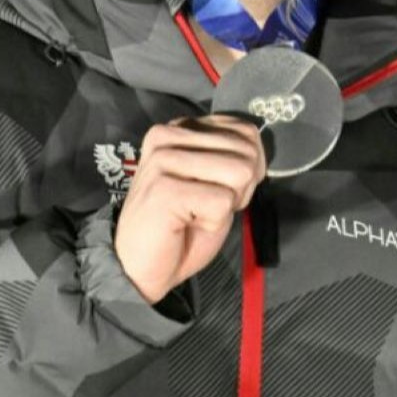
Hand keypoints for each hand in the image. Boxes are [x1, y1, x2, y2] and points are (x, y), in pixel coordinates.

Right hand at [113, 114, 265, 303]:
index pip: (246, 132)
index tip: (217, 188)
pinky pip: (223, 202)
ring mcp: (163, 160)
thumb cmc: (180, 227)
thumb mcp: (214, 181)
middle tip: (205, 206)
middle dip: (239, 189)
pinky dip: (213, 222)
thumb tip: (256, 148)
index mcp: (180, 128)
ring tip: (196, 213)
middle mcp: (168, 136)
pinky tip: (186, 224)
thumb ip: (232, 156)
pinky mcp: (164, 189)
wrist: (140, 268)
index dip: (248, 168)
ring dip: (226, 204)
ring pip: (240, 173)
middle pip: (247, 153)